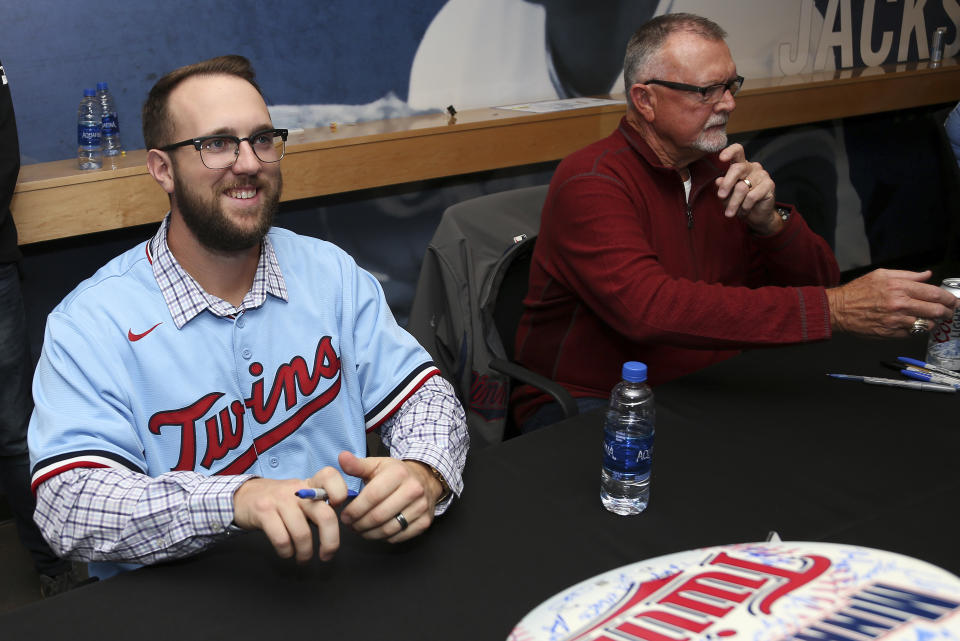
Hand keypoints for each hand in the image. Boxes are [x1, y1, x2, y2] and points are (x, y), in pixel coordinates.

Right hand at [232, 466, 348, 561]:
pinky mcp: (263, 512)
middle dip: (331, 542)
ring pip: (302, 534)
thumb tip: (339, 526)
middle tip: (327, 556)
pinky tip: (287, 552)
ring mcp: (279, 500)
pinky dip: (287, 552)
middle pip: (325, 516)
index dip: (340, 491)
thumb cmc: (280, 502)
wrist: (244, 496)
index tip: (339, 508)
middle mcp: (297, 490)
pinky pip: (282, 539)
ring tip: (303, 558)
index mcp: (310, 484)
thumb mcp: (301, 497)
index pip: (330, 476)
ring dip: (305, 553)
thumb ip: (319, 506)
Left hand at [338, 451, 443, 542]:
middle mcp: (413, 490)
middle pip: (379, 515)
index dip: (355, 510)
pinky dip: (383, 538)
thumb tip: (342, 457)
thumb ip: (357, 465)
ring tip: (359, 530)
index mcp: (399, 473)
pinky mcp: (425, 522)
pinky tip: (375, 532)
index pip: (372, 496)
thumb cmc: (395, 473)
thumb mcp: (376, 464)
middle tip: (350, 526)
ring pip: (388, 529)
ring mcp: (421, 507)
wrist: (424, 480)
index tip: (344, 516)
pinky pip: (399, 537)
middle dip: (359, 524)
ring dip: (369, 534)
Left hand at [714, 143, 779, 234]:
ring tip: (731, 212)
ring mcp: (762, 174)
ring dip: (734, 203)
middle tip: (720, 196)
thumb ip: (723, 187)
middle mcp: (752, 167)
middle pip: (737, 168)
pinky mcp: (769, 185)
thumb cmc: (740, 203)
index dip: (729, 152)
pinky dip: (745, 206)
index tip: (721, 158)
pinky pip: (752, 197)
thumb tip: (718, 181)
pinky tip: (745, 210)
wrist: (757, 215)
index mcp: (740, 165)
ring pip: (742, 187)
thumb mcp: (727, 196)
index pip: (738, 151)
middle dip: (726, 184)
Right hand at [826, 269, 957, 336]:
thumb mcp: (881, 275)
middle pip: (935, 310)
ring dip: (933, 322)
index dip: (948, 298)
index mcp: (899, 287)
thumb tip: (927, 275)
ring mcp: (896, 321)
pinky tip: (916, 324)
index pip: (934, 294)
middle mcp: (900, 304)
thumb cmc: (857, 291)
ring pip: (927, 324)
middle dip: (946, 312)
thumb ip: (907, 275)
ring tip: (932, 319)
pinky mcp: (891, 333)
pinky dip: (918, 329)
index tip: (952, 301)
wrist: (838, 309)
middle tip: (948, 312)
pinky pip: (913, 334)